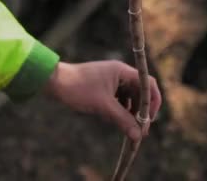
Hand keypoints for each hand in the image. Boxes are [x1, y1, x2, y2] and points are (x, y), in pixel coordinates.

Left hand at [44, 60, 161, 140]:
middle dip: (141, 110)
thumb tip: (138, 135)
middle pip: (140, 92)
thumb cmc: (78, 89)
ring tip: (128, 127)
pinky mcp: (102, 87)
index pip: (148, 83)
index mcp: (122, 71)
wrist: (53, 82)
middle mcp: (119, 73)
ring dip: (130, 111)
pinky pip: (118, 99)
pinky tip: (115, 120)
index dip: (153, 101)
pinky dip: (119, 109)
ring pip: (129, 97)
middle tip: (139, 129)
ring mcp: (110, 79)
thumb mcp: (103, 106)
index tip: (150, 119)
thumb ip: (123, 120)